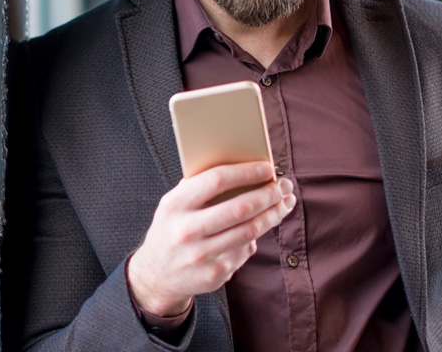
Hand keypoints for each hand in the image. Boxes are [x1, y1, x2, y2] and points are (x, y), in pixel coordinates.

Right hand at [127, 161, 296, 316]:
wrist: (157, 275)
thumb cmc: (172, 228)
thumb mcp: (174, 204)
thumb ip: (199, 186)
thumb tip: (242, 165)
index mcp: (175, 205)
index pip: (216, 180)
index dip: (246, 172)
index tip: (267, 168)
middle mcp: (187, 231)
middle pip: (240, 208)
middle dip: (269, 194)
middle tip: (284, 185)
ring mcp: (202, 255)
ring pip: (250, 231)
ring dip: (273, 214)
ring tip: (284, 203)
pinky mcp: (216, 273)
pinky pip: (246, 249)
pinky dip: (256, 235)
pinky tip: (261, 225)